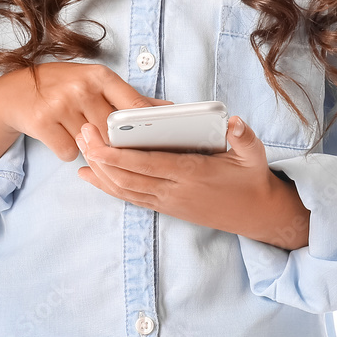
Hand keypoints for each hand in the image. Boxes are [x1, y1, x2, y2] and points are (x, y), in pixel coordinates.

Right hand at [0, 62, 173, 162]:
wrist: (16, 91)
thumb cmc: (63, 86)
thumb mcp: (96, 83)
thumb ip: (129, 98)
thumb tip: (167, 108)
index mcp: (100, 75)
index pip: (134, 105)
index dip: (147, 127)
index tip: (155, 140)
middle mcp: (82, 87)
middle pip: (114, 132)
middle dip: (112, 142)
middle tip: (107, 139)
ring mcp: (61, 104)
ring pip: (92, 145)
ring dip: (88, 147)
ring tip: (77, 129)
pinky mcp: (43, 123)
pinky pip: (69, 153)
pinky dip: (67, 152)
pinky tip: (59, 134)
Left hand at [75, 115, 292, 242]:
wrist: (256, 215)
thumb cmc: (251, 179)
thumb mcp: (254, 154)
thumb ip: (243, 137)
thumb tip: (235, 121)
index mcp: (191, 173)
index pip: (147, 164)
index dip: (119, 155)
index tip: (97, 141)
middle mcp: (174, 190)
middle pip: (128, 177)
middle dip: (100, 158)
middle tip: (80, 134)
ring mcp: (168, 201)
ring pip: (125, 190)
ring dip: (100, 172)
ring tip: (80, 150)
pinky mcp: (166, 207)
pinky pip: (131, 198)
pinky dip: (109, 187)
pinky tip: (91, 175)